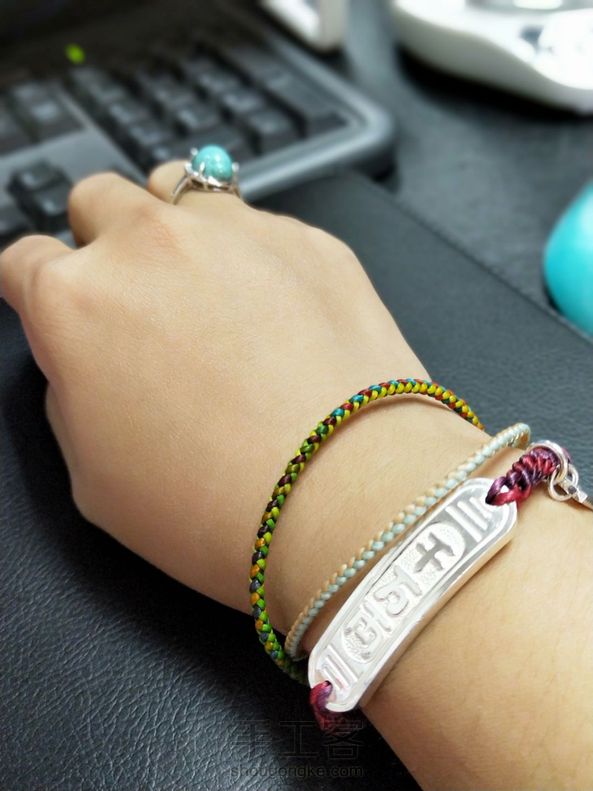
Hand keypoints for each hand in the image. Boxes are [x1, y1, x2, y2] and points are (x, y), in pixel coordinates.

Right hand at [0, 165, 434, 624]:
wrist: (348, 498)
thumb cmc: (216, 506)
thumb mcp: (94, 479)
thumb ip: (73, 393)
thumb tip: (85, 359)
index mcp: (76, 299)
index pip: (23, 260)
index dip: (34, 287)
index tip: (52, 305)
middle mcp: (150, 243)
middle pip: (98, 200)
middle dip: (103, 241)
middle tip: (136, 298)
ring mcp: (237, 230)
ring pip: (180, 192)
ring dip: (179, 230)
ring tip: (210, 290)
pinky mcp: (310, 240)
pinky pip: (263, 227)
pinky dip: (257, 257)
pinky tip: (284, 316)